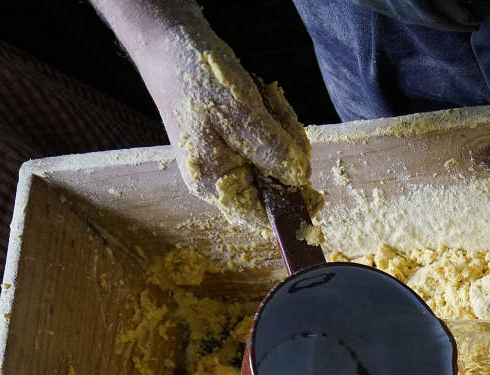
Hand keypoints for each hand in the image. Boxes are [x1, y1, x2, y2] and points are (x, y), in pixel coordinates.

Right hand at [141, 24, 311, 228]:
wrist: (172, 42)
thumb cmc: (199, 80)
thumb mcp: (242, 116)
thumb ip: (274, 153)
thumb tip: (299, 178)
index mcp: (215, 183)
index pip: (261, 217)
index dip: (292, 209)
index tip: (317, 197)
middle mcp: (221, 178)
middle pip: (276, 184)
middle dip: (288, 150)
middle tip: (276, 111)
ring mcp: (229, 158)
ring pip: (278, 160)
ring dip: (282, 127)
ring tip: (264, 96)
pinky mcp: (236, 140)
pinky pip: (270, 141)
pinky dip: (274, 119)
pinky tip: (262, 96)